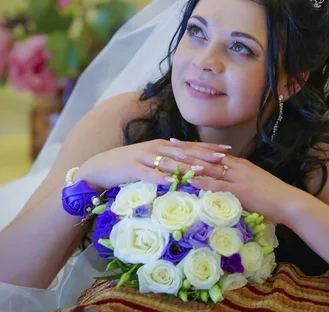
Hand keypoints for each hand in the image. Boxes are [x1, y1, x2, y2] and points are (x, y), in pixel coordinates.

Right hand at [75, 138, 230, 189]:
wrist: (101, 166)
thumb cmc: (130, 166)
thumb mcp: (153, 161)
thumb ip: (171, 163)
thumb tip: (193, 169)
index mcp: (163, 146)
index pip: (190, 146)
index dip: (208, 148)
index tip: (227, 150)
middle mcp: (156, 148)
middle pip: (184, 152)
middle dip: (204, 155)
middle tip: (223, 158)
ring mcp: (144, 157)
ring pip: (169, 161)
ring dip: (186, 165)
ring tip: (202, 169)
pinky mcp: (132, 168)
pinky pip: (148, 173)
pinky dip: (160, 177)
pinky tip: (171, 181)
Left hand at [171, 141, 305, 224]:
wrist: (289, 202)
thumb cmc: (272, 196)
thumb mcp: (252, 182)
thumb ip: (237, 180)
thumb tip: (223, 181)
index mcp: (239, 164)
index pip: (212, 152)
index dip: (195, 147)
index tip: (178, 142)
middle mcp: (237, 167)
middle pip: (208, 156)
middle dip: (187, 150)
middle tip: (169, 144)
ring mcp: (238, 178)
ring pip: (210, 168)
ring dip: (191, 163)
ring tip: (173, 159)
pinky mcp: (241, 191)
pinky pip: (219, 185)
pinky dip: (204, 182)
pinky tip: (190, 181)